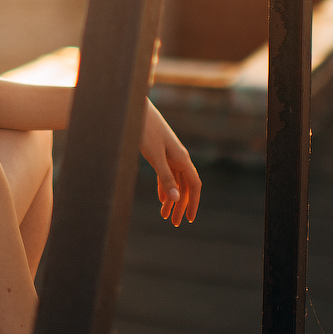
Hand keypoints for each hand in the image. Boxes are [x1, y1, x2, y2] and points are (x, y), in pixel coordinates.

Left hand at [140, 98, 199, 226]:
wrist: (138, 110)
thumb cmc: (146, 130)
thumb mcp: (154, 156)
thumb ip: (165, 177)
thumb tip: (175, 199)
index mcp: (182, 159)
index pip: (194, 185)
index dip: (193, 203)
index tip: (190, 219)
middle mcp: (179, 158)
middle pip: (184, 186)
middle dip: (181, 206)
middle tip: (174, 223)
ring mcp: (170, 155)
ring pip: (175, 182)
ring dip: (171, 199)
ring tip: (165, 215)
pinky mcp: (160, 153)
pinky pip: (166, 174)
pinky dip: (165, 187)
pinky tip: (162, 199)